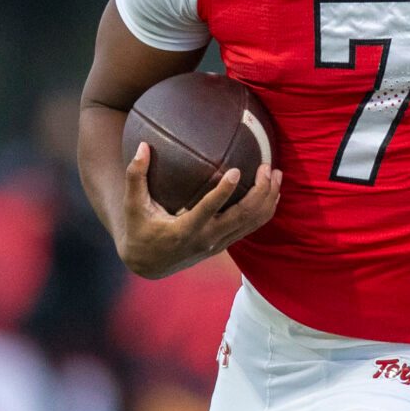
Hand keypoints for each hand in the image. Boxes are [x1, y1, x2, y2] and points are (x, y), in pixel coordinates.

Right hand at [116, 143, 281, 279]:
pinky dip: (265, 210)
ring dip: (268, 199)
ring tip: (277, 174)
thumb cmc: (139, 229)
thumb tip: (143, 146)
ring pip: (252, 223)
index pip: (208, 210)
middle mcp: (206, 239)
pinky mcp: (225, 244)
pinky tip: (273, 191)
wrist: (149, 264)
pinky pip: (251, 227)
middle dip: (260, 192)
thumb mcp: (132, 205)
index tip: (235, 170)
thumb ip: (136, 176)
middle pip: (242, 216)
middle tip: (267, 167)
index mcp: (184, 231)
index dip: (223, 192)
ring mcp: (218, 244)